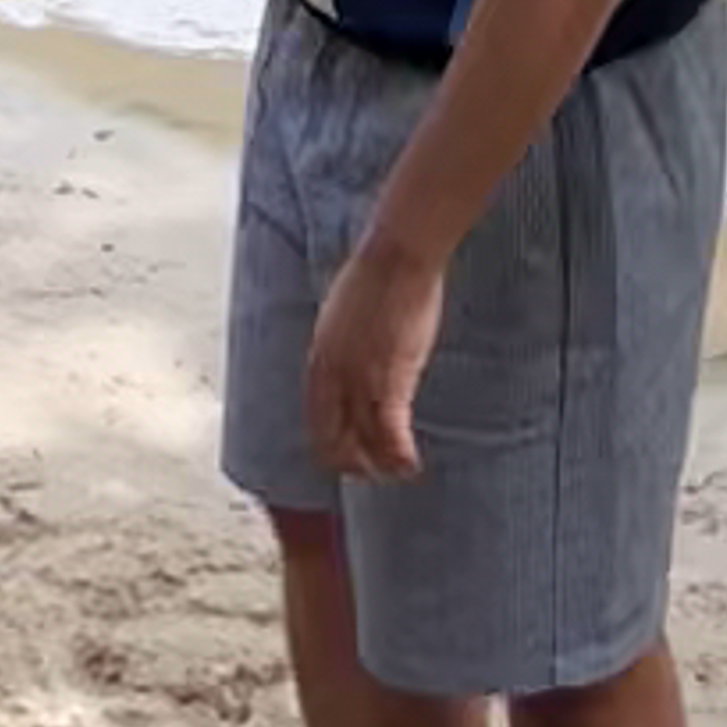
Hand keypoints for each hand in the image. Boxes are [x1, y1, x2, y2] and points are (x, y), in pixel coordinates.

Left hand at [302, 220, 447, 484]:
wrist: (398, 254)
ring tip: (397, 471)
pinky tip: (411, 463)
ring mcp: (360, 380)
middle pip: (332, 443)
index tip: (349, 456)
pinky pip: (391, 435)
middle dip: (352, 464)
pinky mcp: (391, 379)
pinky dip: (400, 456)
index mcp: (318, 361)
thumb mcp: (341, 319)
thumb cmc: (375, 276)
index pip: (315, 423)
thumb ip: (339, 351)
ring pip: (364, 445)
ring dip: (380, 466)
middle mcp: (332, 378)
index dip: (331, 447)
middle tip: (372, 472)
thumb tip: (347, 369)